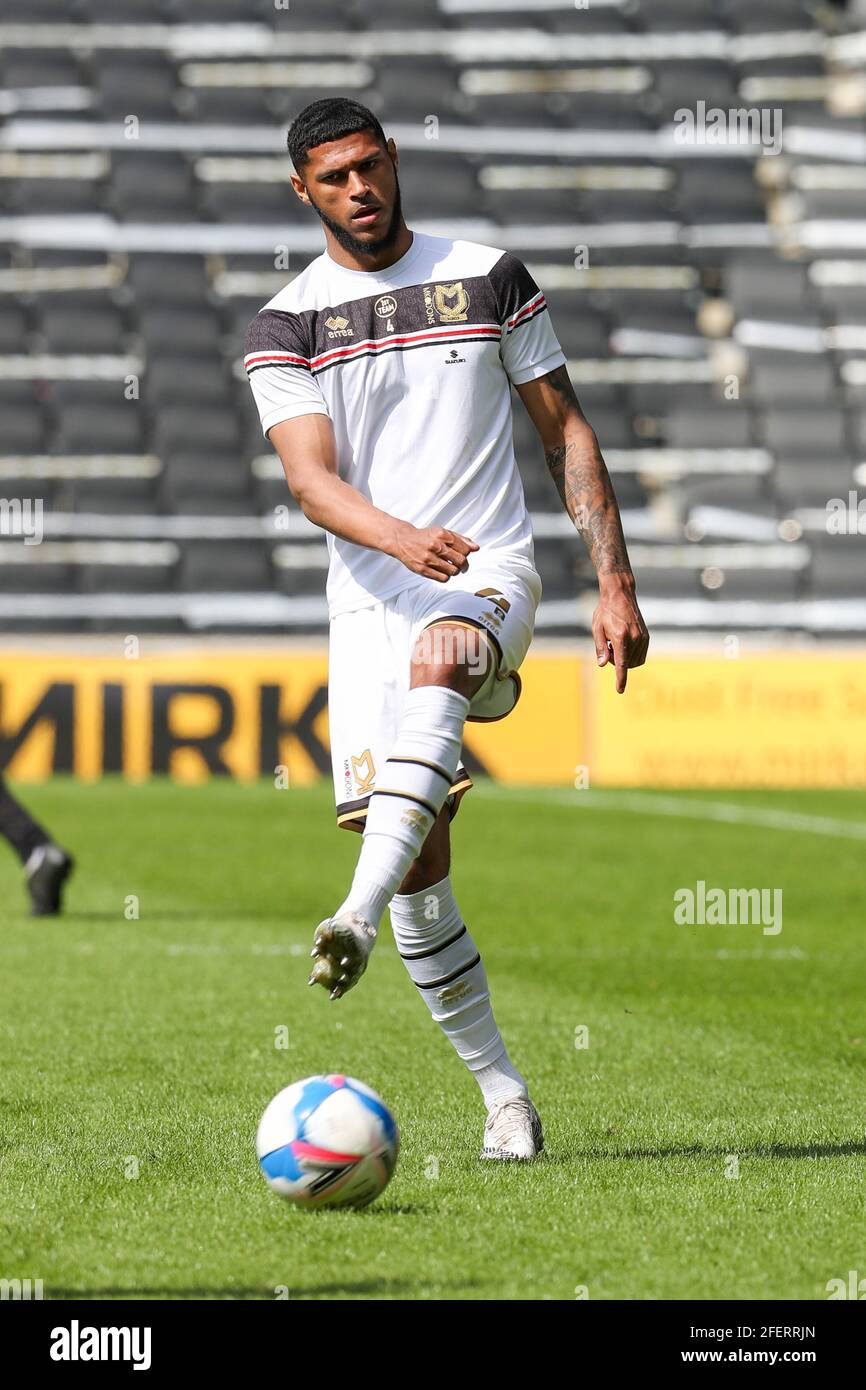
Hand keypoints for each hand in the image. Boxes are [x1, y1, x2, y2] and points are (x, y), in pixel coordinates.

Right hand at [389, 521, 478, 581]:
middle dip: (463, 564)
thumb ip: (460, 539)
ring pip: (453, 571)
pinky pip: (443, 578)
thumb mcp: (443, 533)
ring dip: (454, 571)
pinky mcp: (422, 569)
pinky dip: (446, 576)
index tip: (462, 554)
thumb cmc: (425, 537)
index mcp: (442, 534)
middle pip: (461, 561)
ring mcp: (428, 558)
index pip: (465, 549)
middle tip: (459, 564)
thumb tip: (476, 548)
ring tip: (449, 566)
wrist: (402, 540)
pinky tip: (442, 571)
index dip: (466, 554)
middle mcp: (435, 545)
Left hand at [592, 575, 648, 693]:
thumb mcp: (597, 628)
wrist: (620, 595)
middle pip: (627, 663)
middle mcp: (634, 638)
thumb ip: (600, 648)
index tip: (620, 690)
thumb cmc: (605, 611)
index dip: (620, 679)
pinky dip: (632, 656)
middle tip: (608, 648)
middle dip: (616, 663)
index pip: (621, 664)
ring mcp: (642, 637)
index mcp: (621, 637)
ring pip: (635, 661)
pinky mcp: (646, 636)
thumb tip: (602, 664)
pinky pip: (641, 655)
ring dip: (625, 659)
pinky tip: (624, 644)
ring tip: (615, 643)